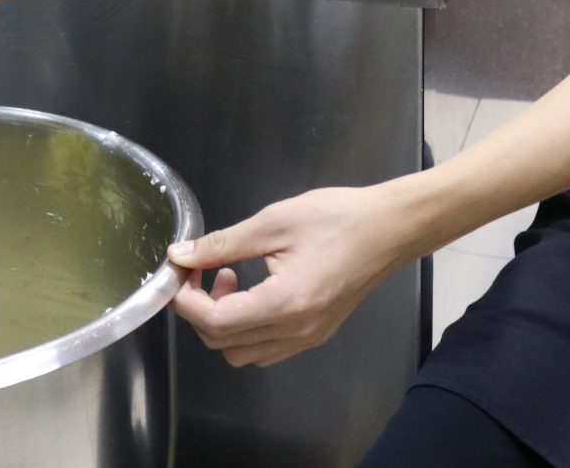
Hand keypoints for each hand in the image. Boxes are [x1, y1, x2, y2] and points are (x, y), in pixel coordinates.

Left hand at [168, 187, 412, 367]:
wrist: (389, 229)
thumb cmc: (337, 218)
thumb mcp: (273, 222)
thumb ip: (223, 243)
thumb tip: (180, 255)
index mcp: (284, 304)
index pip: (214, 322)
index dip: (186, 300)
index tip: (180, 270)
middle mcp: (295, 332)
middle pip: (222, 343)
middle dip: (199, 308)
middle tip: (201, 268)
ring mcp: (306, 338)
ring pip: (242, 352)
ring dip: (222, 321)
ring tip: (229, 277)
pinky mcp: (315, 334)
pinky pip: (265, 348)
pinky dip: (246, 326)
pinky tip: (252, 290)